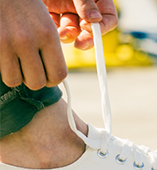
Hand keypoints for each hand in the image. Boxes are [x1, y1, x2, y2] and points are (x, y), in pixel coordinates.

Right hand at [0, 0, 117, 89]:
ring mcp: (7, 43)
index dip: (52, 79)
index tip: (47, 75)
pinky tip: (5, 57)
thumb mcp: (44, 22)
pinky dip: (2, 69)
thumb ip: (50, 46)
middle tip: (30, 69)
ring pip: (15, 81)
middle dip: (33, 79)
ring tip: (15, 62)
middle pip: (37, 83)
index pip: (58, 74)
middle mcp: (28, 40)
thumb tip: (54, 73)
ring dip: (16, 75)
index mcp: (48, 34)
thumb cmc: (23, 4)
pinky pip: (0, 73)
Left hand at [44, 0, 117, 49]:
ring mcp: (67, 9)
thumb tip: (95, 20)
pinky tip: (50, 27)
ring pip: (73, 30)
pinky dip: (53, 30)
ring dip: (69, 35)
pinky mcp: (51, 12)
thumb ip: (85, 2)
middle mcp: (83, 6)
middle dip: (86, 38)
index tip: (92, 31)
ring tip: (62, 32)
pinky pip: (55, 27)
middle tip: (80, 45)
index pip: (108, 18)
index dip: (103, 27)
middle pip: (90, 29)